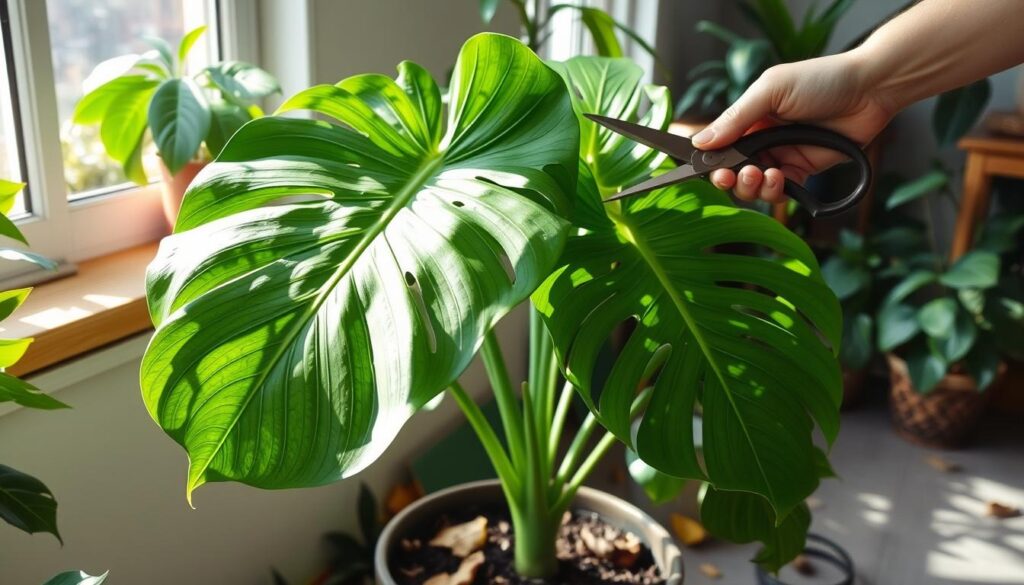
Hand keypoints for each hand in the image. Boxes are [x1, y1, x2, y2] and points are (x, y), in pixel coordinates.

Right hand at [690, 51, 894, 202]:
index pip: (718, 145)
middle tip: (730, 175)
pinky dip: (774, 190)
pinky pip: (780, 191)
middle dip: (727, 178)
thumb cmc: (821, 80)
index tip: (704, 167)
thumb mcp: (771, 90)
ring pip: (752, 185)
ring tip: (758, 174)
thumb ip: (736, 118)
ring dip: (750, 186)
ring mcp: (781, 156)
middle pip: (731, 171)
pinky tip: (779, 178)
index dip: (709, 159)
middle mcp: (761, 139)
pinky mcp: (802, 172)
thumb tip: (700, 142)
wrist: (869, 90)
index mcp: (748, 117)